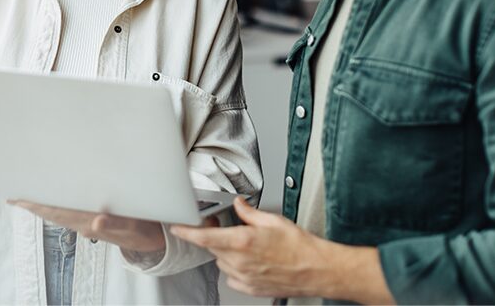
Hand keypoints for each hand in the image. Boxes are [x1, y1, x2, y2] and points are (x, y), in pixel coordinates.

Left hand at [9, 200, 165, 253]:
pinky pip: (68, 212)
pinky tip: (52, 199)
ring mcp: (87, 222)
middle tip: (13, 193)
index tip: (18, 198)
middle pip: (52, 212)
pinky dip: (56, 205)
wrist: (154, 241)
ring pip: (58, 213)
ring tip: (26, 195)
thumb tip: (97, 221)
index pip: (56, 211)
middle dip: (32, 204)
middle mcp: (84, 222)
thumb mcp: (134, 227)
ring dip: (41, 205)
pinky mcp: (93, 220)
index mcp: (89, 221)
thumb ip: (115, 224)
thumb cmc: (144, 230)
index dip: (36, 205)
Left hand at [170, 197, 393, 303]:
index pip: (204, 237)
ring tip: (248, 246)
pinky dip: (235, 267)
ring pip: (221, 261)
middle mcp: (240, 262)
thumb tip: (238, 205)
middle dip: (216, 236)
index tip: (177, 227)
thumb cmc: (300, 246)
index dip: (187, 232)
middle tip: (230, 228)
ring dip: (227, 252)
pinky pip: (231, 276)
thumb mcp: (273, 220)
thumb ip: (249, 213)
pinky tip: (251, 261)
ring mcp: (244, 277)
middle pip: (212, 247)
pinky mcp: (250, 288)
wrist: (317, 270)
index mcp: (243, 242)